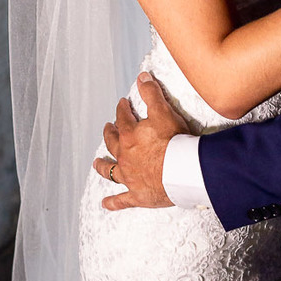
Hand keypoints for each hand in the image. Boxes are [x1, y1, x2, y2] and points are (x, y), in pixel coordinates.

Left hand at [93, 72, 182, 209]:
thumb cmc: (175, 142)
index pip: (122, 119)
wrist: (183, 171)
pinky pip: (122, 200)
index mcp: (130, 136)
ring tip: (97, 163)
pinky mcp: (137, 195)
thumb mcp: (164, 111)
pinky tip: (106, 204)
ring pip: (110, 171)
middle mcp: (125, 156)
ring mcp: (129, 177)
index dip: (122, 110)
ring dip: (103, 167)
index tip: (122, 105)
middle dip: (110, 134)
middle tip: (108, 128)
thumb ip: (151, 93)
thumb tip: (142, 76)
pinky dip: (113, 202)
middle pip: (112, 143)